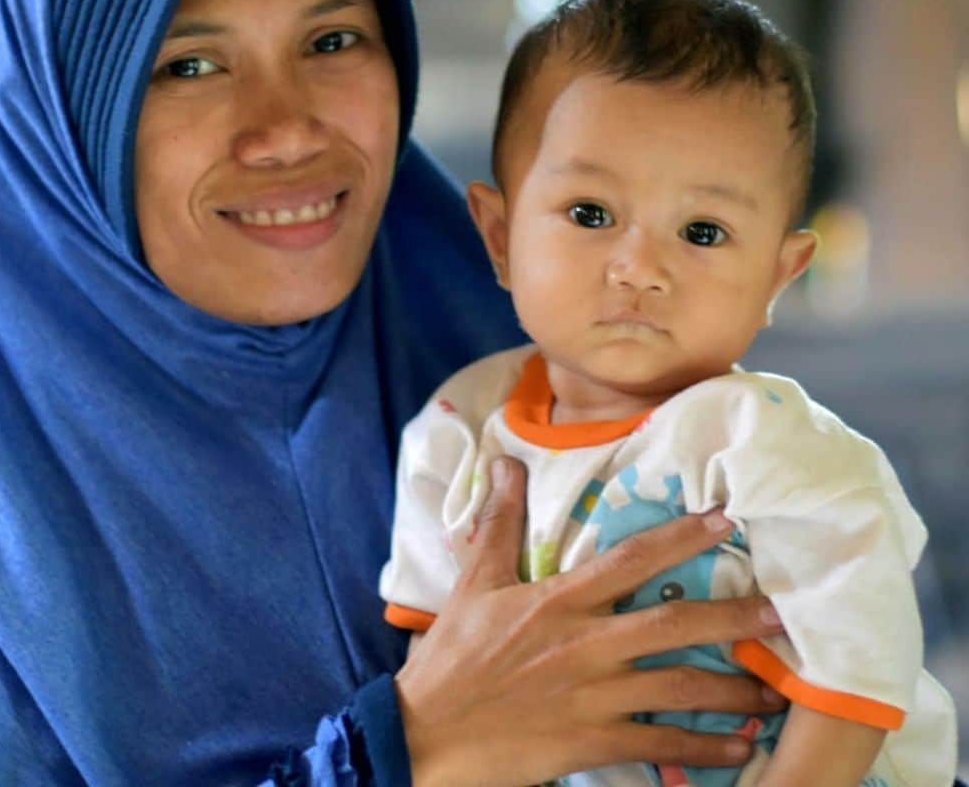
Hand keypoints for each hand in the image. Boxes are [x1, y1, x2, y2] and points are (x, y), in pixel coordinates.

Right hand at [395, 456, 786, 786]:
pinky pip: (658, 745)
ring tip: (777, 688)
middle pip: (672, 625)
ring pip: (677, 688)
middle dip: (732, 617)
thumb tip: (504, 462)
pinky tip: (740, 746)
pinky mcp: (590, 742)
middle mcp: (586, 644)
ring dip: (731, 687)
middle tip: (781, 612)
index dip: (680, 536)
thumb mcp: (474, 581)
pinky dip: (702, 747)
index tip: (725, 518)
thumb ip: (500, 522)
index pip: (630, 559)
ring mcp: (593, 696)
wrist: (428, 733)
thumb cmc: (453, 654)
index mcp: (559, 600)